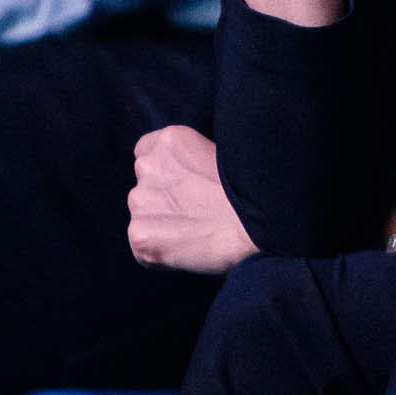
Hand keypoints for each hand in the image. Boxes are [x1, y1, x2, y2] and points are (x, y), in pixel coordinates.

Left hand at [126, 125, 258, 273]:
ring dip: (160, 226)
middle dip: (162, 200)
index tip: (184, 186)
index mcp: (168, 140)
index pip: (146, 153)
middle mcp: (147, 166)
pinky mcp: (139, 235)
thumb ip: (188, 162)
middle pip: (144, 186)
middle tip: (195, 213)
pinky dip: (159, 253)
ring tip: (195, 233)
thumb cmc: (250, 192)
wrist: (256, 227)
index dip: (166, 172)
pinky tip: (187, 251)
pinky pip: (142, 248)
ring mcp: (140, 201)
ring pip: (143, 217)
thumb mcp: (218, 155)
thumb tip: (182, 179)